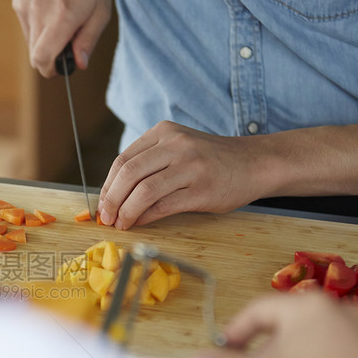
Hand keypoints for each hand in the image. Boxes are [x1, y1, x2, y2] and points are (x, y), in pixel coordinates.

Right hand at [12, 0, 111, 77]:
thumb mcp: (101, 11)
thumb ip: (88, 40)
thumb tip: (79, 64)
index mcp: (62, 17)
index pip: (42, 59)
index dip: (50, 70)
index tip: (61, 68)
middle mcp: (39, 12)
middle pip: (35, 54)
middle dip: (50, 56)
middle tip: (67, 44)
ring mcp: (26, 5)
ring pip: (30, 41)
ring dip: (44, 40)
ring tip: (61, 21)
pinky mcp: (19, 0)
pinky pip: (26, 25)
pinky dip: (38, 25)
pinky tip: (51, 10)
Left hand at [98, 121, 273, 228]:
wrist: (255, 163)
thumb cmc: (211, 161)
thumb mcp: (178, 149)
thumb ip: (149, 164)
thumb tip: (114, 196)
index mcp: (164, 133)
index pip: (123, 160)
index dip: (107, 186)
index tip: (102, 205)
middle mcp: (176, 145)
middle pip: (128, 174)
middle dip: (111, 200)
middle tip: (106, 219)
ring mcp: (190, 166)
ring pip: (143, 191)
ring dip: (126, 212)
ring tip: (121, 224)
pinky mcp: (202, 190)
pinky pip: (163, 206)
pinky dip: (145, 217)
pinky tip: (139, 223)